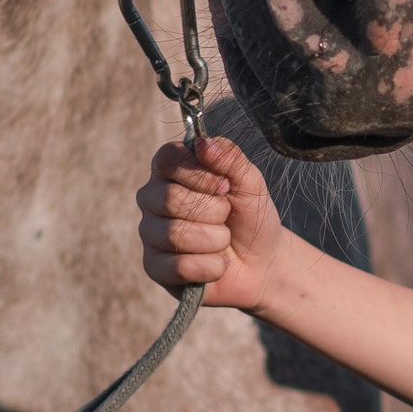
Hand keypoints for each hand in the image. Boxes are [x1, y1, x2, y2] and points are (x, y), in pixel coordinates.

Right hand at [135, 136, 285, 308]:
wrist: (261, 262)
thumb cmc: (249, 216)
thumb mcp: (249, 181)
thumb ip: (229, 157)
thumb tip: (203, 144)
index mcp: (171, 170)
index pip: (167, 159)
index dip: (200, 175)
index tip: (225, 187)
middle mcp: (153, 198)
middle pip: (169, 198)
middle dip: (214, 211)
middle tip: (227, 216)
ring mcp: (150, 233)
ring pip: (174, 234)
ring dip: (215, 240)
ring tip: (223, 241)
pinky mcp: (154, 267)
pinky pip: (178, 266)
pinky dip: (210, 266)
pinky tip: (218, 264)